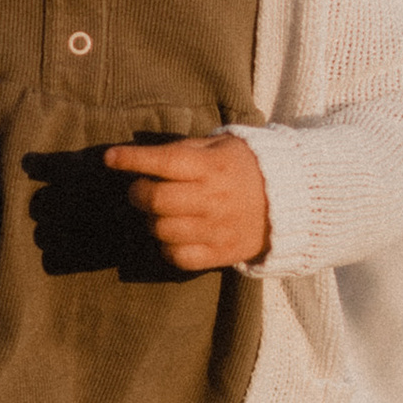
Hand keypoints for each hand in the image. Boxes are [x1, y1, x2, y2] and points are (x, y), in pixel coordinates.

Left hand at [102, 131, 270, 271]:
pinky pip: (178, 257)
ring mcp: (216, 228)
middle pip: (156, 200)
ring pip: (162, 229)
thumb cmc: (246, 166)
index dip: (132, 159)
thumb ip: (185, 150)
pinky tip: (171, 235)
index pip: (165, 162)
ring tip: (159, 212)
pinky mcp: (221, 253)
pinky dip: (166, 247)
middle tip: (139, 189)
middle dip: (137, 193)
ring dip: (151, 220)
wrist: (292, 200)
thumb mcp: (222, 145)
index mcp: (212, 167)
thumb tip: (144, 154)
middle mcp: (213, 198)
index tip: (110, 157)